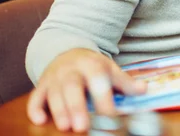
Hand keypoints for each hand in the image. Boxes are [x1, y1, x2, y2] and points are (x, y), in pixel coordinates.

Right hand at [27, 48, 146, 132]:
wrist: (67, 52)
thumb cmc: (93, 67)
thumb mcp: (110, 69)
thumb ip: (124, 82)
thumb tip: (143, 90)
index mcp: (92, 64)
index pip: (98, 78)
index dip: (104, 97)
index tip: (111, 115)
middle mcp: (71, 70)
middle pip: (72, 86)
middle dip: (77, 106)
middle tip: (82, 126)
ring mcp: (54, 78)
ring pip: (54, 93)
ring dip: (59, 110)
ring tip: (66, 127)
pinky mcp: (41, 86)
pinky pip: (35, 97)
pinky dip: (35, 108)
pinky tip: (40, 120)